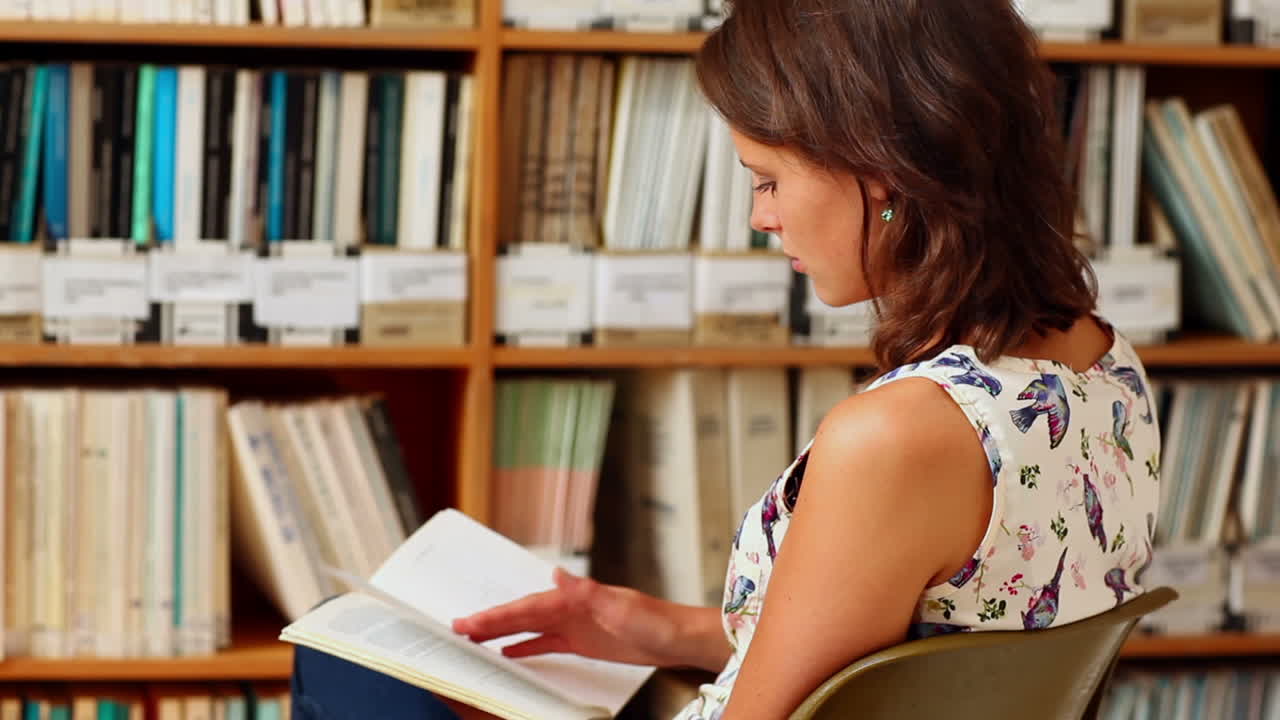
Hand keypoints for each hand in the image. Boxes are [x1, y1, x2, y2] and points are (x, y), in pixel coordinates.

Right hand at [452, 568, 728, 670]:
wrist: (680, 638)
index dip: (497, 615)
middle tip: (456, 629)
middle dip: (489, 622)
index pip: (527, 608)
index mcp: (575, 599)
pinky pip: (546, 644)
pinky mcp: (583, 641)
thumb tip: (557, 574)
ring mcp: (576, 625)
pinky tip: (507, 653)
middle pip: (522, 616)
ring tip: (472, 640)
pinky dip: (525, 647)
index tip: (470, 621)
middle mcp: (571, 608)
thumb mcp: (622, 607)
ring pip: (529, 628)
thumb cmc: (657, 620)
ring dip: (501, 633)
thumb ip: (588, 592)